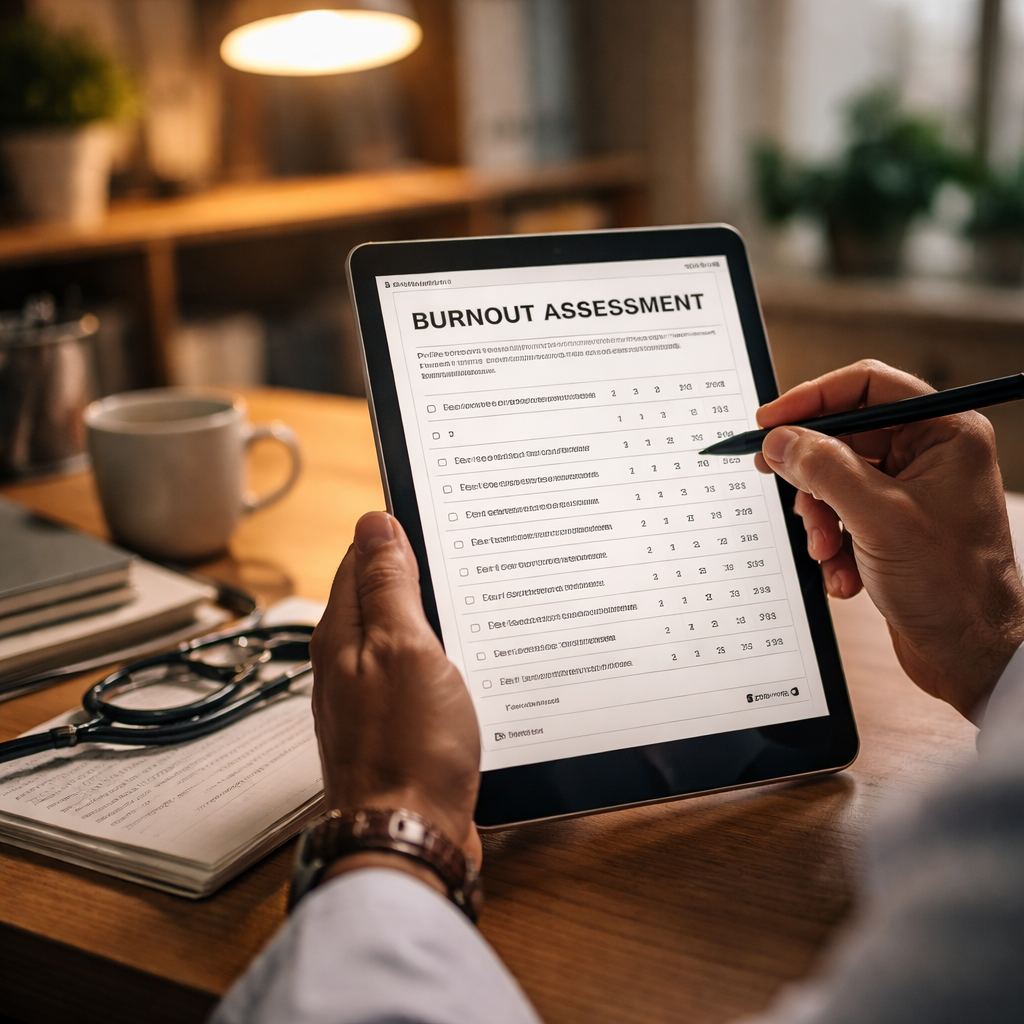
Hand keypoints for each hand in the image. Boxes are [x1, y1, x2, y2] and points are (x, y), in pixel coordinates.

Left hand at [309, 511, 481, 867]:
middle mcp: (347, 663)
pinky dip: (435, 658)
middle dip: (411, 572)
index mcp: (343, 634)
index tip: (434, 518)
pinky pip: (411, 674)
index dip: (394, 534)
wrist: (409, 835)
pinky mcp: (392, 726)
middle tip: (457, 555)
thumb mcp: (405, 649)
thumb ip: (389, 586)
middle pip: (377, 596)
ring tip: (465, 601)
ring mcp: (368, 697)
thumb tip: (375, 524)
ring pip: (397, 636)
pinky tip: (461, 663)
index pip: (361, 559)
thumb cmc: (407, 748)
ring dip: (426, 616)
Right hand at [755, 359, 1023, 718]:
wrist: (970, 655)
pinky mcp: (893, 525)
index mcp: (944, 434)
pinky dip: (833, 545)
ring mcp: (910, 491)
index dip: (812, 399)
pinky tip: (843, 575)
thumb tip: (780, 440)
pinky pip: (841, 515)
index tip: (770, 421)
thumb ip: (824, 470)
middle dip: (813, 476)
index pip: (867, 387)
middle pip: (843, 437)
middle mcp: (929, 455)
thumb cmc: (952, 586)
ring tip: (825, 551)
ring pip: (835, 480)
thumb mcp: (878, 518)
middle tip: (780, 485)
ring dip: (820, 519)